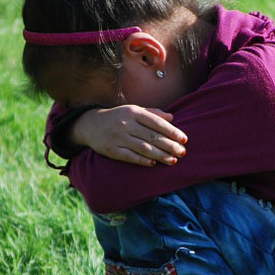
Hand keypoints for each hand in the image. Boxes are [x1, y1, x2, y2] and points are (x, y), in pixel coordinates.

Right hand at [71, 105, 187, 166]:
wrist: (90, 124)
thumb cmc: (118, 117)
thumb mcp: (134, 110)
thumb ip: (153, 113)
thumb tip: (172, 118)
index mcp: (133, 112)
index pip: (157, 122)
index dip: (172, 131)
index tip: (184, 139)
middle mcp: (126, 124)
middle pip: (152, 136)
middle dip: (169, 145)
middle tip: (183, 152)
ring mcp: (118, 137)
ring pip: (143, 148)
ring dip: (160, 155)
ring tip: (173, 160)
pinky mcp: (111, 149)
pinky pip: (130, 156)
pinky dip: (142, 160)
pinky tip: (154, 163)